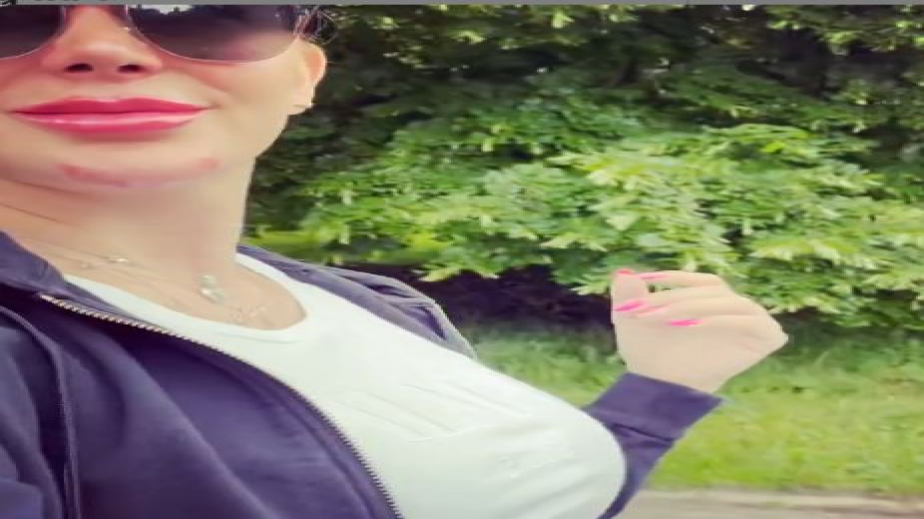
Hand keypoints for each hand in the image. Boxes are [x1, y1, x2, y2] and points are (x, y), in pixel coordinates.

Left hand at [610, 269, 787, 392]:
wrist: (662, 387)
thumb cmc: (649, 352)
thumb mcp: (631, 318)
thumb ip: (625, 294)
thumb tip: (623, 272)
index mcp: (713, 299)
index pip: (699, 281)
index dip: (673, 278)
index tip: (643, 281)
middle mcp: (736, 307)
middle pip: (711, 291)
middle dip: (676, 299)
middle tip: (646, 310)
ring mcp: (754, 321)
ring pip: (728, 302)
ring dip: (694, 307)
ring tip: (665, 320)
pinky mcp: (767, 337)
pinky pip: (748, 320)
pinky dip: (720, 320)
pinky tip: (692, 326)